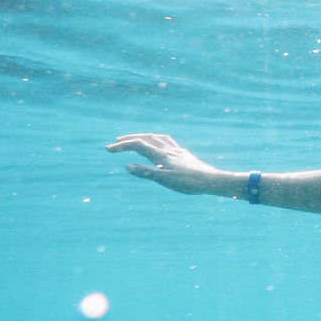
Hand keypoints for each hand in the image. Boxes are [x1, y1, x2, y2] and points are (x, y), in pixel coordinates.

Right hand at [106, 133, 227, 194]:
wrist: (213, 181)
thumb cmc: (190, 183)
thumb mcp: (165, 180)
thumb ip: (147, 172)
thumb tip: (127, 166)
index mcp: (162, 155)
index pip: (138, 145)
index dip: (122, 146)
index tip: (108, 149)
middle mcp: (169, 150)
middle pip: (147, 137)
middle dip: (130, 138)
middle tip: (117, 141)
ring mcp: (178, 151)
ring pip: (158, 138)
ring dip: (145, 137)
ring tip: (137, 140)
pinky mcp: (185, 155)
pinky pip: (170, 143)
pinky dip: (160, 142)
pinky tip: (163, 148)